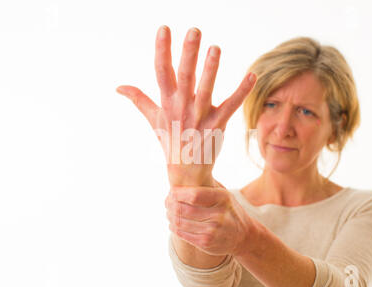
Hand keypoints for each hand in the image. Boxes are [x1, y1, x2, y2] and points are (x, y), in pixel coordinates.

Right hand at [117, 26, 255, 185]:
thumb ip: (139, 100)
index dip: (162, 50)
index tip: (164, 29)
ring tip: (216, 48)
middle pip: (184, 77)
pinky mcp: (217, 126)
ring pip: (206, 90)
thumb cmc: (171, 142)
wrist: (186, 173)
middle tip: (194, 31)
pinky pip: (230, 106)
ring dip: (211, 70)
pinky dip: (242, 91)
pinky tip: (252, 75)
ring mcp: (200, 118)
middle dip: (188, 54)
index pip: (161, 73)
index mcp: (167, 104)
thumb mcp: (153, 120)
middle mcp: (182, 109)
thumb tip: (119, 87)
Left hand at [165, 185, 255, 255]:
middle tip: (167, 202)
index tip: (172, 191)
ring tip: (168, 212)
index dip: (178, 193)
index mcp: (222, 198)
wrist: (243, 236)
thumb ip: (207, 186)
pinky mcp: (206, 243)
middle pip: (184, 209)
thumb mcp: (224, 195)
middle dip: (170, 205)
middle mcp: (219, 214)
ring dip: (170, 216)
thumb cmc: (228, 210)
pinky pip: (183, 234)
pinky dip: (174, 227)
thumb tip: (183, 174)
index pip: (194, 195)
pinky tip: (173, 223)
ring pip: (180, 222)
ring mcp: (213, 230)